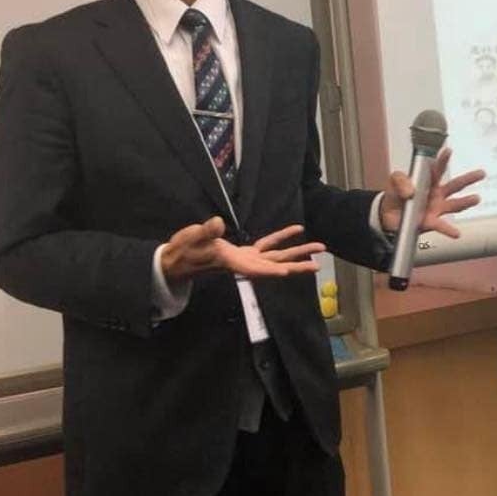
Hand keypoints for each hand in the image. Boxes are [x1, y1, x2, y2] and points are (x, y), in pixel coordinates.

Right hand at [161, 217, 325, 281]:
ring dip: (296, 253)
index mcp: (231, 262)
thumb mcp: (191, 239)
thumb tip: (217, 223)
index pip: (253, 268)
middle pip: (274, 265)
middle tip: (318, 263)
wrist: (178, 260)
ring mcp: (245, 259)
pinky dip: (281, 238)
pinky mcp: (244, 253)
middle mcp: (244, 264)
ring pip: (276, 256)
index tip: (287, 272)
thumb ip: (205, 232)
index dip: (269, 270)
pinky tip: (296, 230)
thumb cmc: (183, 251)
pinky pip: (267, 245)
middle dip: (296, 264)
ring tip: (318, 249)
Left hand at [379, 147, 485, 237]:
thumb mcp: (394, 181)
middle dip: (468, 179)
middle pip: (455, 185)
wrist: (388, 215)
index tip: (448, 151)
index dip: (443, 159)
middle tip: (481, 173)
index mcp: (429, 180)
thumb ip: (400, 181)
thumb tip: (410, 190)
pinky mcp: (431, 222)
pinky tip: (456, 233)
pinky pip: (441, 225)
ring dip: (466, 202)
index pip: (438, 168)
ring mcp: (437, 208)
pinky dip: (449, 230)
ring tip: (476, 198)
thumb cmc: (396, 196)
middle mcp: (437, 193)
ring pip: (455, 204)